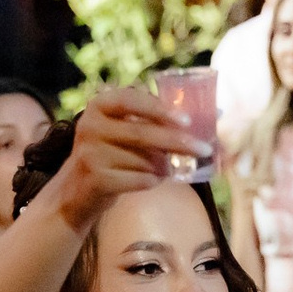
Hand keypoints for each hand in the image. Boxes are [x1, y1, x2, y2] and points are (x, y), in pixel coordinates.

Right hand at [45, 87, 211, 232]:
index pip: (132, 99)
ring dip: (163, 167)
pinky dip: (152, 182)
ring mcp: (90, 153)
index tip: (187, 121)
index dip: (160, 109)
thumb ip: (155, 121)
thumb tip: (216, 114)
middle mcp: (90, 125)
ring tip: (165, 169)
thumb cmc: (113, 156)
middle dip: (177, 142)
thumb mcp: (124, 130)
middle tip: (204, 149)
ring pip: (143, 160)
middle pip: (143, 133)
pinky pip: (138, 180)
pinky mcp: (95, 178)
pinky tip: (150, 181)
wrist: (76, 192)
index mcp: (99, 105)